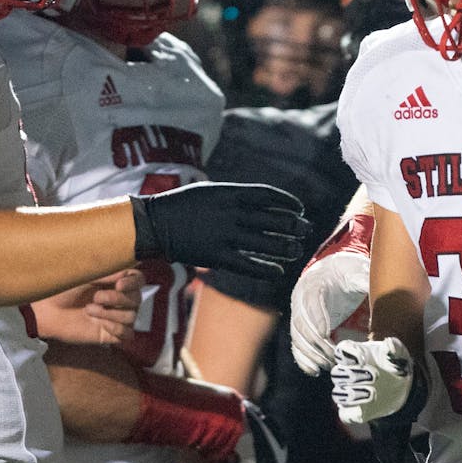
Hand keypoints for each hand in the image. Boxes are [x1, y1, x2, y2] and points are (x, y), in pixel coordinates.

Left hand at [34, 269, 144, 343]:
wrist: (48, 310)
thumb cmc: (65, 289)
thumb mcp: (87, 276)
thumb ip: (109, 273)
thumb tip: (127, 272)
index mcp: (116, 281)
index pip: (139, 280)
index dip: (134, 282)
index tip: (119, 285)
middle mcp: (120, 299)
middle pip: (137, 299)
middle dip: (117, 299)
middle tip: (95, 298)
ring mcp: (117, 317)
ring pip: (131, 317)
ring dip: (110, 314)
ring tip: (89, 311)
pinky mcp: (112, 334)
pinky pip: (128, 334)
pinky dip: (116, 329)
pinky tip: (100, 325)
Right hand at [130, 182, 308, 279]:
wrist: (155, 223)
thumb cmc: (183, 204)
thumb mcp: (210, 190)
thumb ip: (236, 196)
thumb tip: (262, 202)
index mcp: (229, 193)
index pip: (268, 196)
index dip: (287, 203)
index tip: (299, 209)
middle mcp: (230, 213)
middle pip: (272, 220)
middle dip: (293, 225)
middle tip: (305, 229)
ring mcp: (224, 236)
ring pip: (264, 243)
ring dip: (284, 247)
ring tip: (296, 250)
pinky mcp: (216, 256)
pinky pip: (247, 264)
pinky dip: (265, 269)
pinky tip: (278, 272)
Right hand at [289, 248, 370, 374]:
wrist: (330, 271)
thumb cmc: (345, 274)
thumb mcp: (356, 273)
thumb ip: (365, 283)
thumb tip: (382, 295)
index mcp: (314, 286)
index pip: (311, 306)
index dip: (320, 323)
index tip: (331, 339)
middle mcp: (300, 301)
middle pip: (303, 326)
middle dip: (318, 346)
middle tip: (336, 359)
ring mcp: (298, 315)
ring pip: (298, 338)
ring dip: (312, 355)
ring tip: (329, 366)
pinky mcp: (300, 327)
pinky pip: (296, 345)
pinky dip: (304, 359)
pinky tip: (315, 370)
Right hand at [330, 337, 413, 424]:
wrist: (403, 388)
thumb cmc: (395, 366)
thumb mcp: (399, 356)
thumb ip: (394, 349)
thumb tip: (389, 343)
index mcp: (355, 355)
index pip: (341, 351)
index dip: (348, 354)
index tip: (363, 358)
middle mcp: (347, 373)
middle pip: (337, 373)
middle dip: (354, 375)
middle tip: (375, 375)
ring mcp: (348, 393)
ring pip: (338, 395)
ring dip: (353, 394)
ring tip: (372, 393)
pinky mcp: (353, 411)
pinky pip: (345, 415)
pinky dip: (353, 413)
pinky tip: (367, 407)